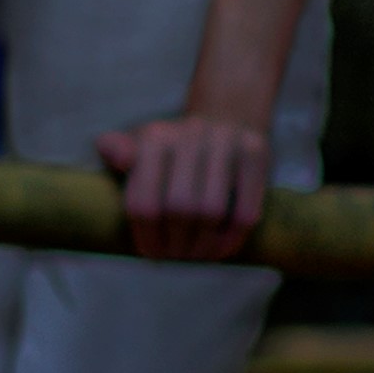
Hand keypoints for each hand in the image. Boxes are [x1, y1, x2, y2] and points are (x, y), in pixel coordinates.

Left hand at [96, 109, 272, 260]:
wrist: (226, 116)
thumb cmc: (174, 149)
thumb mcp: (139, 146)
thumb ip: (116, 150)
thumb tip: (116, 155)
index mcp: (155, 136)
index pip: (144, 202)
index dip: (146, 238)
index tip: (152, 253)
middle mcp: (192, 133)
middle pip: (179, 209)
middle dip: (176, 244)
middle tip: (176, 256)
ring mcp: (227, 141)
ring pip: (211, 212)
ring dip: (203, 246)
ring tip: (196, 256)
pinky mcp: (257, 152)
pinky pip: (245, 211)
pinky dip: (231, 239)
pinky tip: (220, 249)